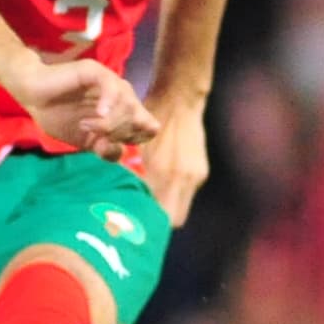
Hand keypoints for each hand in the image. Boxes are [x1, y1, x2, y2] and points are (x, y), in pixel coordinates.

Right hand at [12, 56, 154, 158]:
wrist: (32, 96)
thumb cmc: (57, 116)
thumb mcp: (85, 140)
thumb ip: (104, 148)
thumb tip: (118, 152)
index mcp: (122, 111)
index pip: (149, 128)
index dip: (134, 140)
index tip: (108, 145)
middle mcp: (122, 95)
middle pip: (139, 119)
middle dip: (118, 133)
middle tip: (94, 137)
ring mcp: (110, 82)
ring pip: (128, 104)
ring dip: (109, 122)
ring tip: (86, 125)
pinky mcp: (95, 71)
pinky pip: (112, 86)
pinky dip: (109, 103)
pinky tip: (98, 114)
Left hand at [135, 97, 209, 227]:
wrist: (179, 100)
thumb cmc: (150, 121)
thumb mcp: (135, 146)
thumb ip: (132, 174)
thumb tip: (123, 198)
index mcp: (166, 174)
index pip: (164, 218)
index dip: (151, 223)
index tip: (136, 222)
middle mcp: (184, 179)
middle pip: (175, 219)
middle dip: (159, 220)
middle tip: (140, 216)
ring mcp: (195, 175)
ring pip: (181, 207)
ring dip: (166, 208)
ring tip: (148, 201)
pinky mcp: (200, 171)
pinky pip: (186, 194)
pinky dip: (173, 195)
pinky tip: (160, 185)